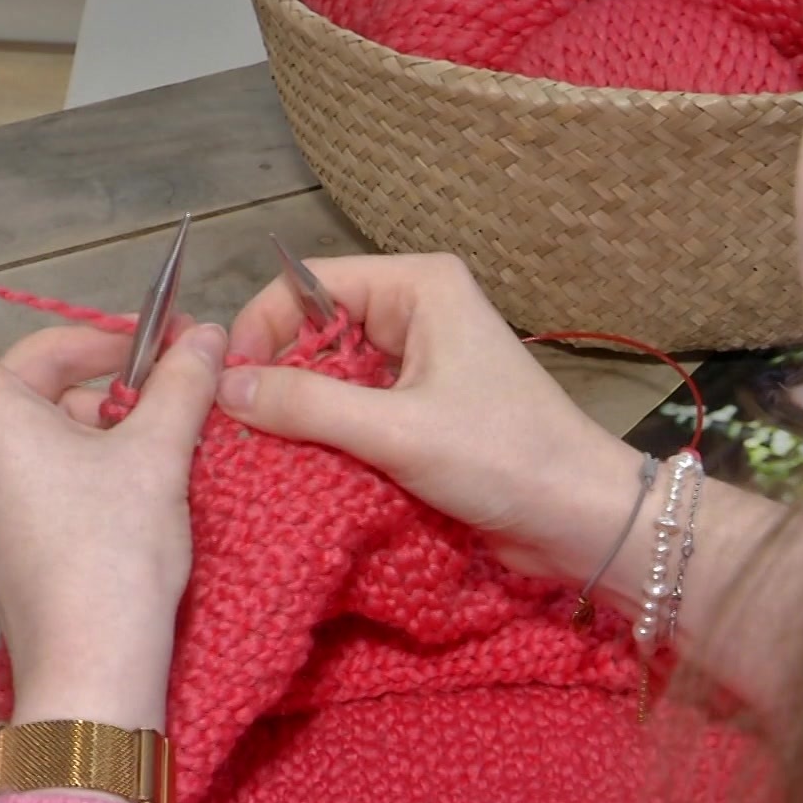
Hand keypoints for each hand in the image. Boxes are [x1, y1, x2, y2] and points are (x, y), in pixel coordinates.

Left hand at [0, 230, 225, 730]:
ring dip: (94, 403)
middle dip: (93, 352)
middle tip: (170, 355)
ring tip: (166, 418)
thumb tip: (206, 338)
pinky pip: (32, 460)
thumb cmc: (111, 557)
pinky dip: (81, 444)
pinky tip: (139, 462)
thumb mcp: (157, 458)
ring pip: (32, 417)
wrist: (92, 672)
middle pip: (18, 368)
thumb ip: (181, 385)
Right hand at [221, 253, 645, 584]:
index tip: (229, 386)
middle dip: (275, 373)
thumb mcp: (397, 431)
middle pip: (314, 327)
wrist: (579, 520)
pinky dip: (326, 435)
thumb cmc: (503, 458)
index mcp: (418, 285)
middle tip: (233, 426)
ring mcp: (419, 362)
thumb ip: (308, 406)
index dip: (262, 327)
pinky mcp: (421, 409)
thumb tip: (224, 388)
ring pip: (330, 374)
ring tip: (257, 450)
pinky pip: (353, 410)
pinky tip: (297, 465)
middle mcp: (416, 311)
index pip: (309, 283)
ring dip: (298, 411)